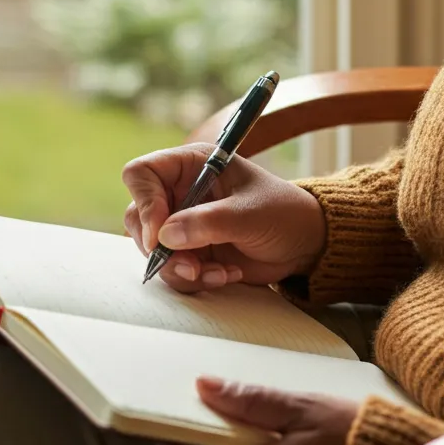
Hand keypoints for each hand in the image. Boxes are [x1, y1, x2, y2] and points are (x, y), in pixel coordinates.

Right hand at [122, 143, 326, 292]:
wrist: (304, 243)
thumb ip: (208, 223)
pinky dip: (195, 279)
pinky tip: (226, 275)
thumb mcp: (250, 214)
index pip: (142, 174)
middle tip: (188, 264)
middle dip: (159, 247)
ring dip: (180, 268)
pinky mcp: (191, 252)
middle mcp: (181, 192)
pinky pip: (174, 270)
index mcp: (192, 165)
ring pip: (152, 250)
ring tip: (216, 273)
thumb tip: (165, 236)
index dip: (145, 202)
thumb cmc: (283, 213)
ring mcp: (183, 224)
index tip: (159, 234)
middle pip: (138, 216)